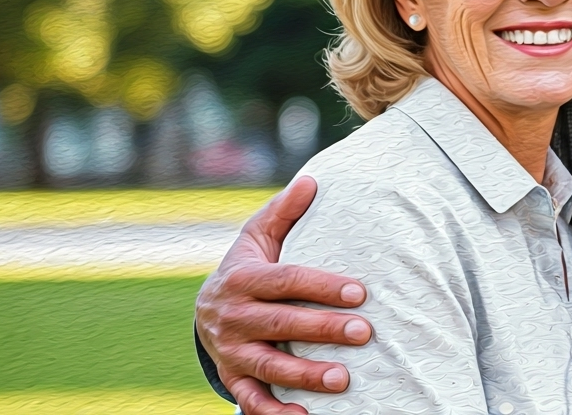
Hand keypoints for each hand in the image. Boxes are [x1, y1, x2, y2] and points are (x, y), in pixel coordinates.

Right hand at [196, 176, 374, 414]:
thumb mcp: (258, 236)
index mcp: (243, 278)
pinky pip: (251, 400)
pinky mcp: (233, 377)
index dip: (323, 286)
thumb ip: (284, 212)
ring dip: (304, 376)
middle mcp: (233, 317)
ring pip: (268, 366)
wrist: (207, 307)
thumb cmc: (249, 266)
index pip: (287, 281)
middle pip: (281, 324)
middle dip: (322, 330)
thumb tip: (312, 180)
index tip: (361, 291)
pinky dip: (275, 412)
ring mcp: (231, 351)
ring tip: (342, 380)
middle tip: (364, 333)